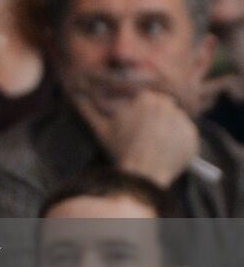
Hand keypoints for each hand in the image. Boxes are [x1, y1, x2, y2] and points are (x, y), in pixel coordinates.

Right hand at [69, 80, 199, 185]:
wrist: (142, 173)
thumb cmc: (120, 149)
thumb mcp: (100, 128)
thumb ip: (86, 109)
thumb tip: (73, 93)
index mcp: (145, 98)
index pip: (147, 100)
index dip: (142, 113)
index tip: (137, 127)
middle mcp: (167, 104)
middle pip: (163, 107)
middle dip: (157, 119)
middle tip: (147, 136)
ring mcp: (182, 119)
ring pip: (175, 120)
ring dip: (169, 129)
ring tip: (156, 146)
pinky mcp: (193, 135)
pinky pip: (187, 135)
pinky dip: (180, 142)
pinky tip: (167, 152)